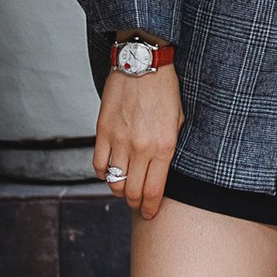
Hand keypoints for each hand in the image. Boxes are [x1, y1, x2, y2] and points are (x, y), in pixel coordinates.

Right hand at [94, 54, 182, 219]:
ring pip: (114, 182)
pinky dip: (103, 173)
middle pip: (132, 192)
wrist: (143, 63)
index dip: (150, 208)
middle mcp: (141, 148)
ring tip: (124, 188)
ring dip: (119, 190)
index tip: (150, 214)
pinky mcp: (103, 131)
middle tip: (137, 204)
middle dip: (135, 204)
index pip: (154, 191)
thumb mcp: (178, 121)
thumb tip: (160, 173)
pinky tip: (110, 171)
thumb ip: (168, 149)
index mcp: (164, 147)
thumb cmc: (165, 90)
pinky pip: (99, 164)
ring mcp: (120, 140)